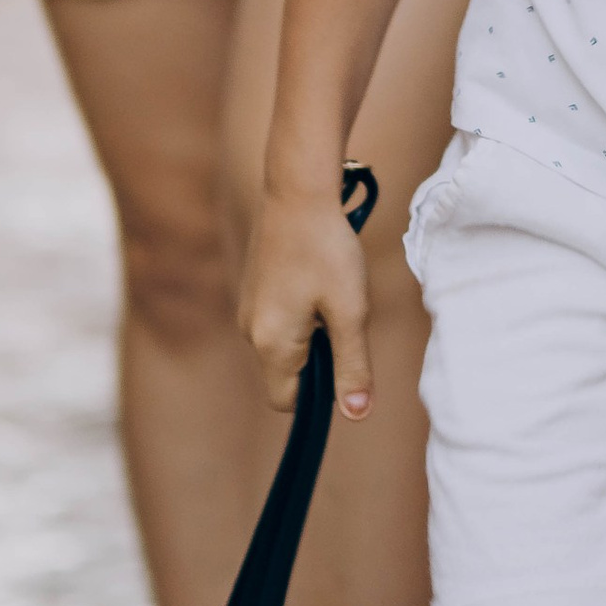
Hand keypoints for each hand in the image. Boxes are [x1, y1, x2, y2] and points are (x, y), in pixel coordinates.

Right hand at [242, 182, 373, 416]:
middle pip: (287, 373)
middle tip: (343, 318)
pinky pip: (280, 320)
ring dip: (314, 333)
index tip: (345, 359)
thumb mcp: (351, 312)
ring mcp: (248, 307)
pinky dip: (303, 313)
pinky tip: (319, 279)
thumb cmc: (328, 250)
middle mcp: (249, 330)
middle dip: (319, 358)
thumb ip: (353, 367)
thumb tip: (357, 416)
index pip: (287, 402)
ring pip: (286, 345)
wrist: (298, 190)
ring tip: (332, 294)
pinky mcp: (254, 288)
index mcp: (270, 343)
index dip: (319, 394)